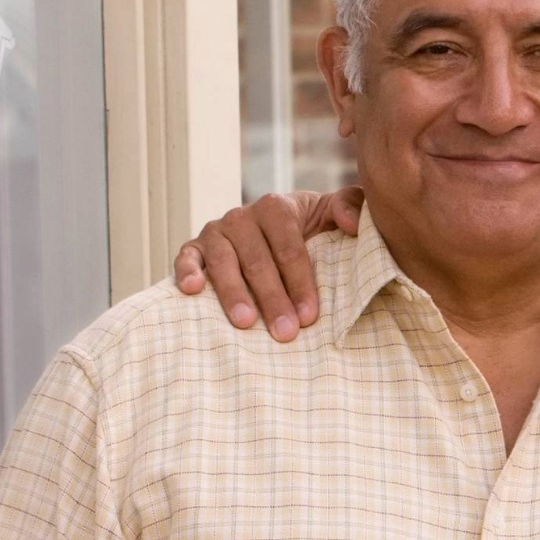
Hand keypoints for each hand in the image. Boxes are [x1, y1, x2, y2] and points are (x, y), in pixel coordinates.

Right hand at [173, 188, 357, 339]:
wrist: (268, 233)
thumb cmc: (306, 232)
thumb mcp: (328, 216)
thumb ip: (349, 207)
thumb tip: (353, 223)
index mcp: (276, 208)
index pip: (289, 248)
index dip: (300, 282)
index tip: (310, 316)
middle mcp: (242, 217)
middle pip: (258, 261)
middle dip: (273, 298)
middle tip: (285, 332)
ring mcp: (215, 233)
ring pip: (223, 263)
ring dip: (234, 294)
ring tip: (246, 323)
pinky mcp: (194, 248)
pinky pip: (186, 258)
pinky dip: (187, 272)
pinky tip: (192, 291)